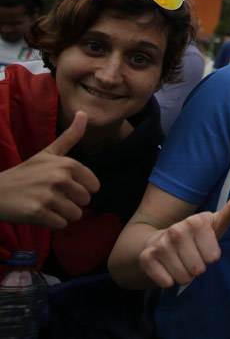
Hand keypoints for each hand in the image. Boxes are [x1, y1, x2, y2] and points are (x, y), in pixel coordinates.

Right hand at [0, 111, 99, 229]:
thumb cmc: (26, 173)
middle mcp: (60, 178)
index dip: (80, 189)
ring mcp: (49, 196)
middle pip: (85, 202)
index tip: (62, 185)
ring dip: (61, 214)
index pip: (94, 187)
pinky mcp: (38, 213)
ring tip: (44, 204)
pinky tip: (37, 213)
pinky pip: (61, 225)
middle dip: (70, 203)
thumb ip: (70, 136)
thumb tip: (85, 113)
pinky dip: (51, 223)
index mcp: (68, 164)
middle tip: (50, 195)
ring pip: (75, 215)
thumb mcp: (49, 153)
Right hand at [137, 189, 229, 287]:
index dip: (210, 257)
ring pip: (183, 278)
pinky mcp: (146, 258)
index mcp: (196, 221)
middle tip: (191, 256)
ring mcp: (160, 244)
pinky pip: (166, 282)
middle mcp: (177, 230)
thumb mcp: (215, 224)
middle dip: (197, 268)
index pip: (213, 257)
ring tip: (180, 262)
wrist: (160, 240)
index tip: (203, 247)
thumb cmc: (196, 235)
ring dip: (183, 275)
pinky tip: (167, 268)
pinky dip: (169, 281)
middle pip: (198, 269)